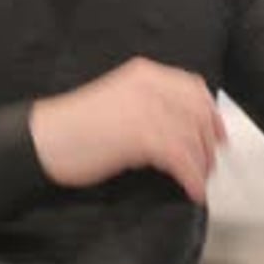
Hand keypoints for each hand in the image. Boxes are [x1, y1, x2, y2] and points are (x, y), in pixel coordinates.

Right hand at [29, 57, 226, 203]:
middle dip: (209, 142)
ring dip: (201, 164)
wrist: (44, 138)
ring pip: (192, 136)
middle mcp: (149, 86)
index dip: (210, 113)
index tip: (219, 133)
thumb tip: (183, 127)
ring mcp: (145, 108)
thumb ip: (151, 105)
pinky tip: (191, 189)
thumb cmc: (76, 127)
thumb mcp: (120, 102)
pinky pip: (179, 157)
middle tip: (210, 164)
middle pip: (198, 112)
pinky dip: (191, 176)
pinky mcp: (139, 135)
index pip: (193, 87)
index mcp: (145, 74)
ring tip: (199, 181)